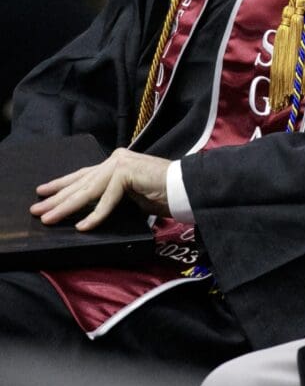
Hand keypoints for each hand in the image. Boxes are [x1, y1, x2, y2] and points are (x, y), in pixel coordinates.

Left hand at [30, 148, 170, 229]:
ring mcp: (120, 164)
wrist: (186, 187)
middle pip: (80, 182)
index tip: (43, 192)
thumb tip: (90, 209)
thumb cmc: (163, 193)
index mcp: (116, 161)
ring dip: (66, 207)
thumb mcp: (130, 194)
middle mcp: (115, 159)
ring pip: (87, 190)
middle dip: (56, 197)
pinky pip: (106, 200)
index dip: (61, 184)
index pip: (83, 174)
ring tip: (49, 219)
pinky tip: (82, 227)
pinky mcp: (126, 173)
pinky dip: (95, 216)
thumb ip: (112, 195)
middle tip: (36, 209)